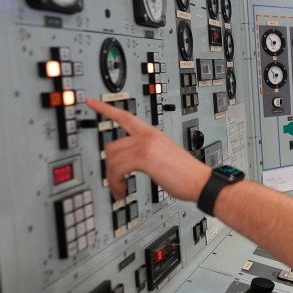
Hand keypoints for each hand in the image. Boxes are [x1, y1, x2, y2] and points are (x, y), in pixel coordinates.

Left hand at [85, 99, 210, 203]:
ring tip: (120, 189)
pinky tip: (121, 190)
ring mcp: (146, 144)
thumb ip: (147, 153)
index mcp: (153, 133)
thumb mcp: (165, 156)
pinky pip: (117, 167)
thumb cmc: (187, 173)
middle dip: (109, 166)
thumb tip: (130, 164)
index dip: (106, 108)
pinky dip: (116, 182)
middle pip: (112, 145)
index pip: (125, 116)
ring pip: (112, 157)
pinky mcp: (144, 156)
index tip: (91, 102)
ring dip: (112, 177)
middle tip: (116, 181)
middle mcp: (148, 135)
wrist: (200, 182)